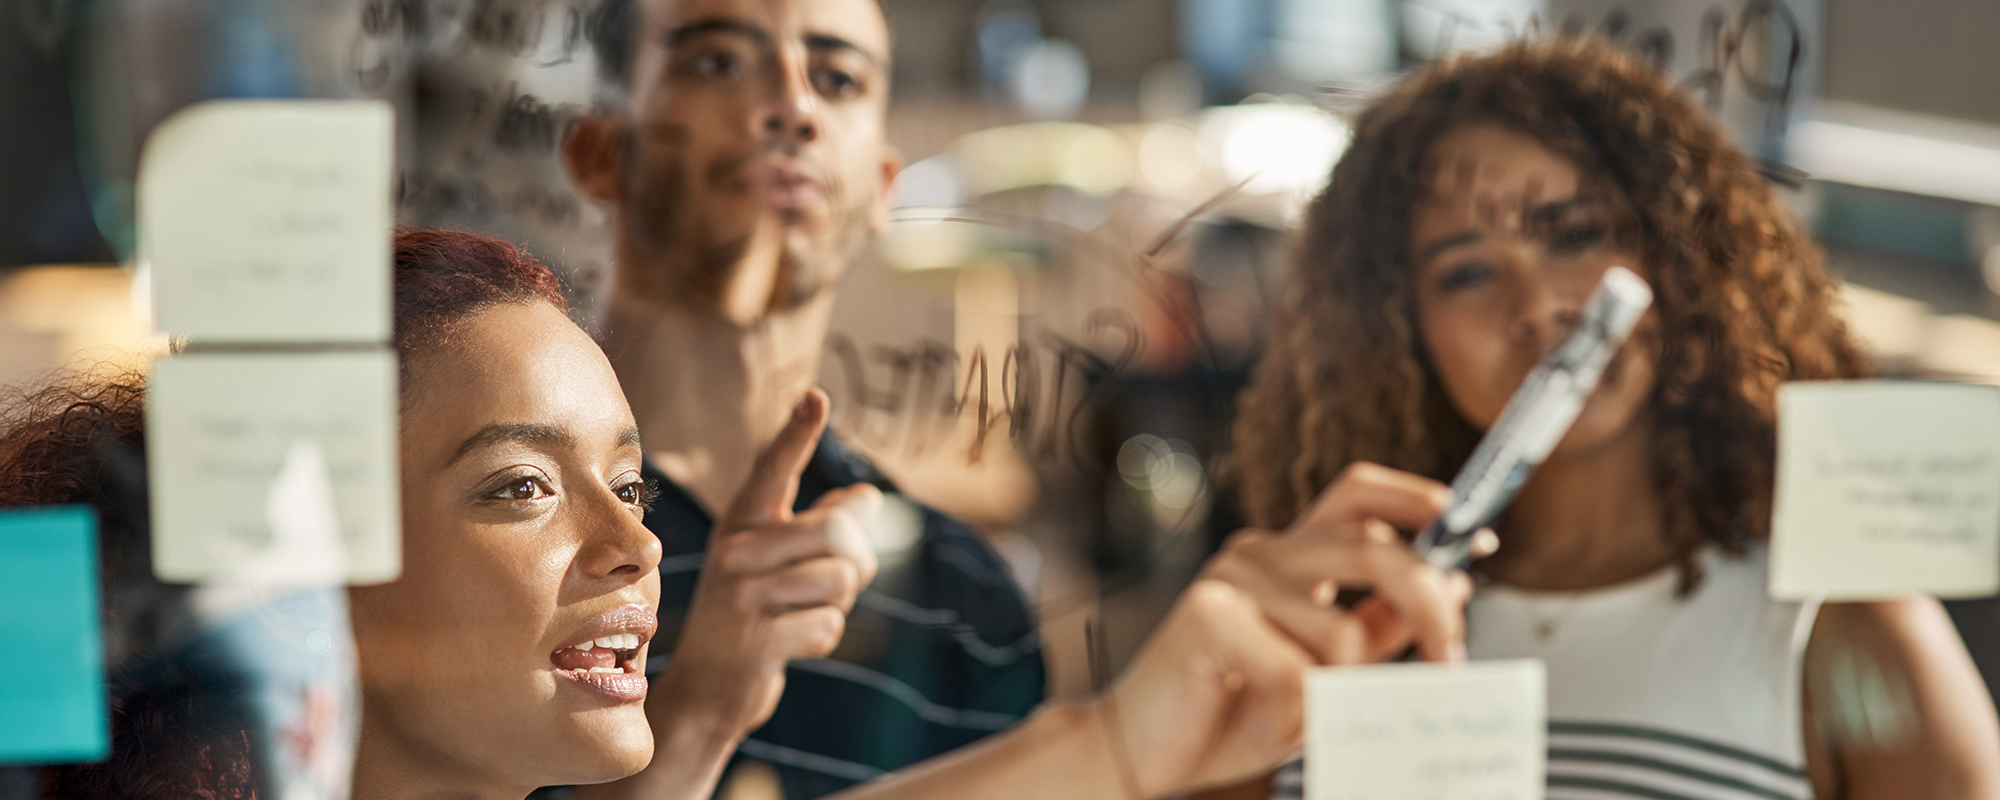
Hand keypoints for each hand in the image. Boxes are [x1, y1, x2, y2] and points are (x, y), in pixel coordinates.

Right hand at [651, 389, 882, 740]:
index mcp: (742, 524)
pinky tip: (789, 644)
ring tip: (803, 612)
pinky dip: (822, 638)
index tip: (816, 397)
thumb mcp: (775, 564)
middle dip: (858, 559)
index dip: (797, 434)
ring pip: (842, 580)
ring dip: (839, 604)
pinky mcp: (757, 640)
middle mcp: (736, 551)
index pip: (774, 470)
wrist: (705, 688)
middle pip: (838, 530)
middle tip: (840, 579)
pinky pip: (829, 626)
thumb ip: (818, 528)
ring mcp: (743, 596)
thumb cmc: (752, 615)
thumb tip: (868, 497)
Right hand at [1093, 462, 1480, 797]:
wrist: (1144, 752)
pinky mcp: (1209, 615)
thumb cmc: (1226, 711)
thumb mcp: (1322, 672)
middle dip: (1429, 603)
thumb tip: (1450, 585)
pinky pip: (1298, 675)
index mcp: (1286, 557)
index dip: (1416, 497)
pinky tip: (1261, 720)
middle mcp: (1259, 554)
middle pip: (1374, 546)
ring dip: (1338, 694)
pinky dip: (1296, 717)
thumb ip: (1376, 626)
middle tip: (1451, 656)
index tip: (1469, 527)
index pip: (1356, 493)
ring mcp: (1231, 579)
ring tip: (1296, 715)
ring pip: (1343, 634)